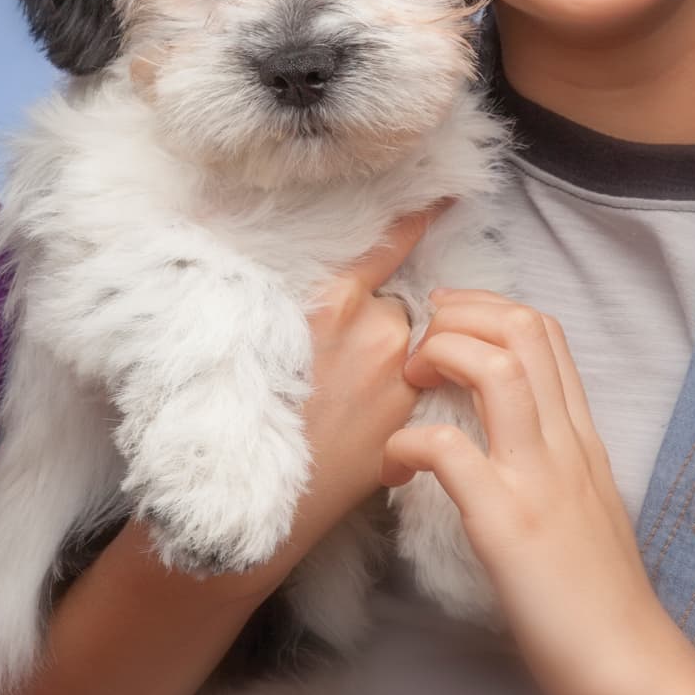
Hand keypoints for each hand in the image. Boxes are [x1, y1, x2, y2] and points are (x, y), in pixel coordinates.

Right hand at [253, 208, 439, 583]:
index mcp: (332, 302)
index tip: (450, 191)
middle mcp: (376, 332)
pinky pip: (413, 390)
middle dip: (378, 320)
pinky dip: (394, 398)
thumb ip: (310, 303)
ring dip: (390, 361)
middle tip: (338, 358)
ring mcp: (400, 378)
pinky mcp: (409, 419)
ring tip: (343, 397)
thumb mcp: (262, 335)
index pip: (390, 244)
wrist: (251, 503)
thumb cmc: (244, 412)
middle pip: (397, 302)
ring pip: (409, 347)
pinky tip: (356, 422)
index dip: (422, 216)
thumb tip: (335, 283)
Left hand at [383, 290, 694, 694]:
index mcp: (583, 440)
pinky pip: (451, 450)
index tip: (445, 324)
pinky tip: (395, 466)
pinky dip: (410, 441)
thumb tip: (508, 439)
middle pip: (522, 329)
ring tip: (406, 386)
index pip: (544, 333)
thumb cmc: (601, 603)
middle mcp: (567, 445)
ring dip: (439, 355)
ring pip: (496, 367)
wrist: (632, 670)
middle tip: (417, 345)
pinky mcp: (510, 525)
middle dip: (459, 313)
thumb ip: (553, 465)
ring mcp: (541, 480)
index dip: (486, 308)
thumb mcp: (585, 510)